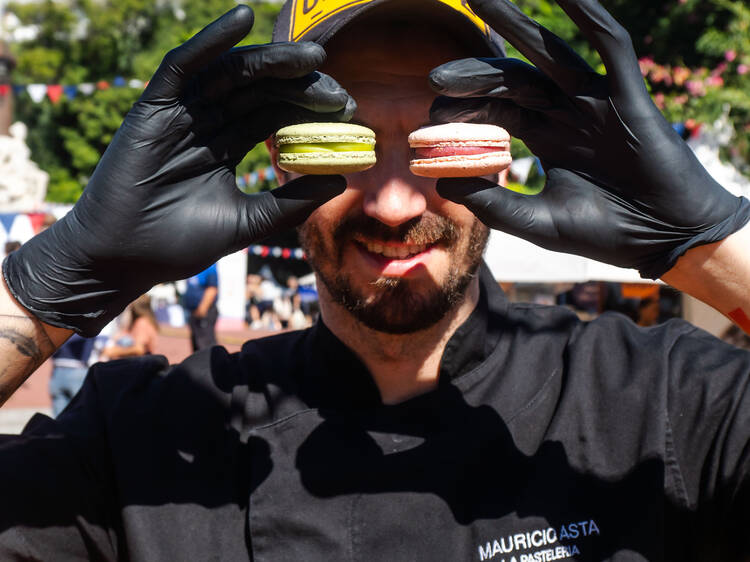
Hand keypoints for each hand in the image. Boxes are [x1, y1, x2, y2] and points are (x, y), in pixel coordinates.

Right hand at [3, 6, 353, 335]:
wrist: (123, 258)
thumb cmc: (179, 242)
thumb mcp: (247, 221)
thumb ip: (290, 202)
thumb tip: (340, 180)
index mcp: (228, 143)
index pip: (275, 114)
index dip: (309, 108)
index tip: (347, 112)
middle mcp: (208, 121)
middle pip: (260, 89)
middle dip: (300, 86)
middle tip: (338, 93)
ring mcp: (181, 112)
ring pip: (231, 73)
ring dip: (271, 60)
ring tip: (310, 58)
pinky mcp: (153, 107)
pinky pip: (183, 65)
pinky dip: (210, 41)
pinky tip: (241, 18)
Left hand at [429, 0, 749, 278]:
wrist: (665, 242)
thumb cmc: (607, 233)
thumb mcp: (539, 221)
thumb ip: (493, 203)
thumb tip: (442, 181)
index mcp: (546, 137)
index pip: (498, 110)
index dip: (466, 107)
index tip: (432, 112)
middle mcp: (566, 112)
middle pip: (514, 79)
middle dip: (475, 74)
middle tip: (435, 78)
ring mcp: (596, 100)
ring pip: (550, 53)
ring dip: (516, 23)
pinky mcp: (629, 95)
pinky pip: (611, 47)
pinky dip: (590, 18)